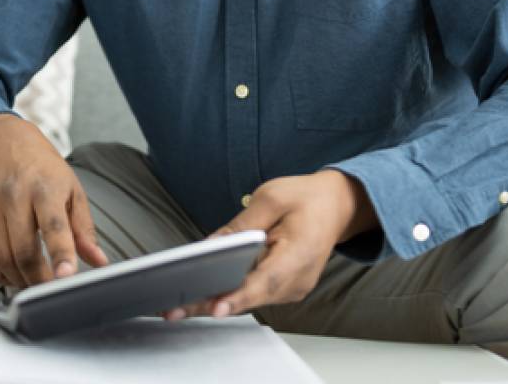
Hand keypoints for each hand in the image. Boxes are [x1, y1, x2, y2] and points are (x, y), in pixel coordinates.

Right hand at [0, 114, 106, 287]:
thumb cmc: (39, 165)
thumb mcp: (71, 189)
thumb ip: (84, 229)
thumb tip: (98, 261)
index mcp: (46, 188)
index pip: (54, 226)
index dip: (60, 254)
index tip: (65, 277)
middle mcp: (15, 195)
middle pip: (23, 250)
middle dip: (38, 280)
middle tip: (48, 291)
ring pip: (1, 256)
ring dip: (17, 279)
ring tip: (30, 283)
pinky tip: (7, 273)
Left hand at [167, 170, 376, 319]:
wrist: (336, 206)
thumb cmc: (305, 199)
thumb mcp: (271, 198)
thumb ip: (240, 225)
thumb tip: (209, 247)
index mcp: (300, 255)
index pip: (266, 281)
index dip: (238, 296)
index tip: (216, 306)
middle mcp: (297, 281)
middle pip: (249, 297)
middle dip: (209, 303)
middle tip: (172, 310)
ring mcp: (291, 289)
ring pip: (246, 300)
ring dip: (212, 302)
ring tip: (174, 306)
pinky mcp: (281, 288)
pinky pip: (250, 294)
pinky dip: (225, 294)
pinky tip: (196, 295)